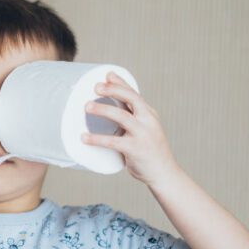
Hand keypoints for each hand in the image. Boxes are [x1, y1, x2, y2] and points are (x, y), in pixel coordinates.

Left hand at [81, 71, 178, 188]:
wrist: (164, 173)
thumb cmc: (150, 152)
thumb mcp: (145, 131)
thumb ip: (131, 121)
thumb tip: (108, 112)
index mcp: (149, 114)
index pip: (134, 94)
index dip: (121, 83)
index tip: (108, 74)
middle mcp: (148, 120)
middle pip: (131, 98)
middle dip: (113, 90)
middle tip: (96, 87)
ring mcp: (143, 134)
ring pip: (122, 116)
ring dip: (103, 109)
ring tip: (87, 106)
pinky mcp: (136, 149)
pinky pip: (113, 141)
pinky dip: (97, 139)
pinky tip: (84, 138)